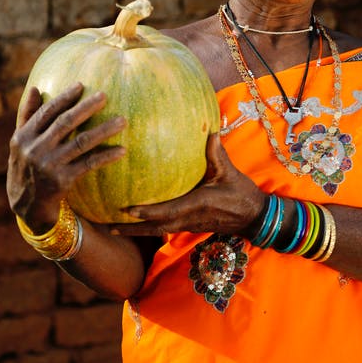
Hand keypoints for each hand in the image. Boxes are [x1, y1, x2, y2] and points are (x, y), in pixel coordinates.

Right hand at [7, 83, 125, 231]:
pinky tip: (122, 150)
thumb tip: (36, 87)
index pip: (47, 112)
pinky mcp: (63, 181)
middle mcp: (35, 149)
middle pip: (65, 123)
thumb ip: (27, 115)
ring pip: (81, 142)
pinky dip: (106, 156)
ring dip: (104, 130)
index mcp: (23, 136)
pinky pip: (89, 164)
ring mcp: (49, 165)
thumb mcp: (20, 142)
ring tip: (122, 121)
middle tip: (104, 95)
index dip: (64, 98)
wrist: (26, 205)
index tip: (81, 85)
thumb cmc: (26, 165)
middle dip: (86, 107)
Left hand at [111, 133, 265, 237]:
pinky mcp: (190, 225)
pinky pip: (165, 228)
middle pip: (156, 227)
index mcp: (198, 204)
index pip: (168, 211)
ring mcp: (189, 224)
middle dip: (132, 228)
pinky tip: (135, 222)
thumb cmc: (242, 194)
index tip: (128, 210)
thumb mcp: (230, 172)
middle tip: (108, 226)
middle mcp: (190, 218)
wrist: (254, 217)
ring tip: (113, 228)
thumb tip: (209, 131)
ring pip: (158, 231)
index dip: (148, 212)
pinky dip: (149, 227)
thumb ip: (217, 154)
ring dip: (136, 231)